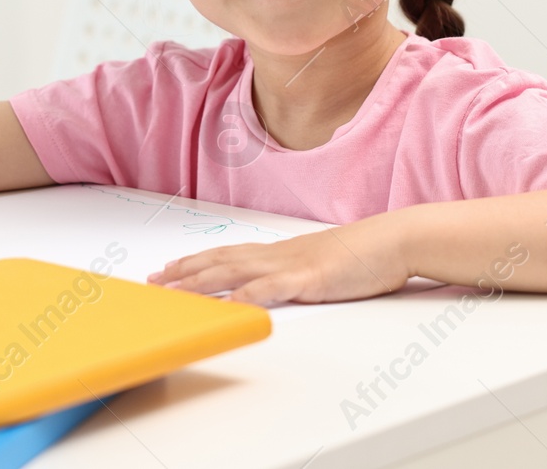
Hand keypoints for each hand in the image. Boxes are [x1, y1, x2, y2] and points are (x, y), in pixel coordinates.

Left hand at [145, 215, 411, 305]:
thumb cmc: (361, 255)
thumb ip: (292, 274)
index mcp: (277, 253)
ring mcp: (290, 266)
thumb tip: (274, 284)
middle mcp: (276, 255)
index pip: (225, 255)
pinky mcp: (309, 280)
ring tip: (173, 291)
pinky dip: (246, 297)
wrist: (393, 241)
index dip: (194, 262)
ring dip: (200, 282)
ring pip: (234, 272)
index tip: (167, 269)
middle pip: (219, 262)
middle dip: (183, 272)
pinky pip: (271, 289)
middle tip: (153, 281)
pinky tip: (228, 305)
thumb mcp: (317, 265)